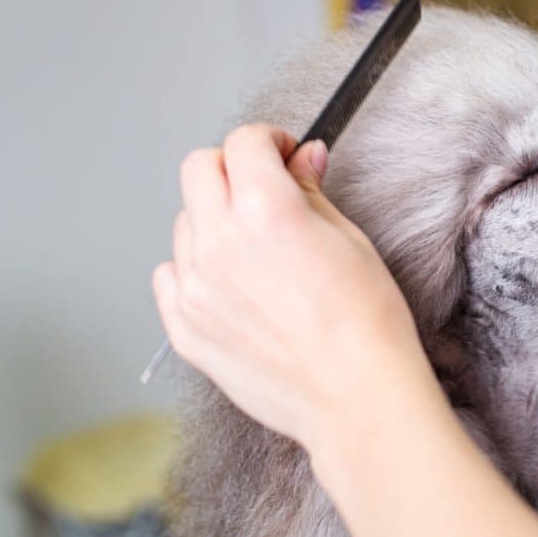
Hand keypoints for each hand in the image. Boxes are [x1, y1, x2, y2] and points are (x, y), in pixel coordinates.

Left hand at [151, 124, 432, 459]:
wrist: (356, 396)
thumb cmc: (366, 323)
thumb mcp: (350, 241)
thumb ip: (311, 193)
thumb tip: (301, 159)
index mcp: (266, 211)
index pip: (244, 143)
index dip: (269, 141)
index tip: (282, 153)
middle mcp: (220, 243)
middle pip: (198, 169)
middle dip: (232, 168)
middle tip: (263, 188)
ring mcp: (195, 288)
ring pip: (185, 222)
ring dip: (214, 220)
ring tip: (256, 251)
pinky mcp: (185, 328)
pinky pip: (170, 275)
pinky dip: (195, 269)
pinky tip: (234, 285)